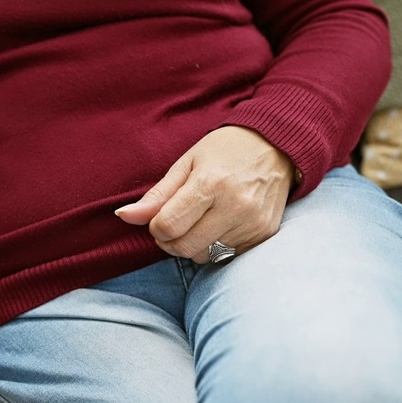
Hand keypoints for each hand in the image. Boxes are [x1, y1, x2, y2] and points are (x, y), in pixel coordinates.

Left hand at [115, 126, 294, 263]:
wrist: (278, 146)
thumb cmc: (225, 151)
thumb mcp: (186, 164)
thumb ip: (156, 196)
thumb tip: (123, 216)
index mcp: (210, 183)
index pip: (168, 226)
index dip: (156, 227)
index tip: (161, 216)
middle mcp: (235, 206)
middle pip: (184, 247)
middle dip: (171, 241)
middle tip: (177, 222)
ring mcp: (253, 223)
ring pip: (205, 256)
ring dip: (195, 244)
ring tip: (204, 219)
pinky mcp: (265, 234)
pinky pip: (228, 256)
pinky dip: (217, 245)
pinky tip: (223, 223)